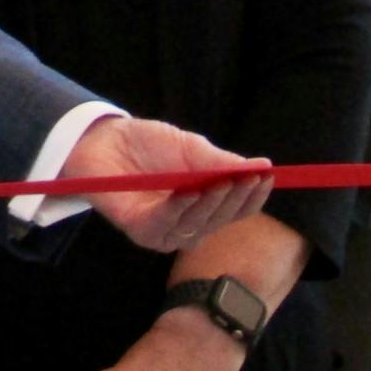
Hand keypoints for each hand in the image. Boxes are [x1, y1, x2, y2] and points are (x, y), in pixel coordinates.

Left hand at [65, 117, 270, 252]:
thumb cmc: (147, 144)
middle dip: (235, 200)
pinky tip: (189, 193)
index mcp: (204, 206)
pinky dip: (179, 209)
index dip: (253, 196)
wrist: (102, 139)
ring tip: (221, 183)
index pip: (237, 210)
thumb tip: (262, 166)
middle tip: (246, 180)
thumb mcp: (189, 147)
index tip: (268, 178)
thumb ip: (220, 163)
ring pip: (197, 226)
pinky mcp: (141, 231)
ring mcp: (165, 231)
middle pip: (221, 221)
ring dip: (210, 204)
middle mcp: (188, 224)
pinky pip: (165, 225)